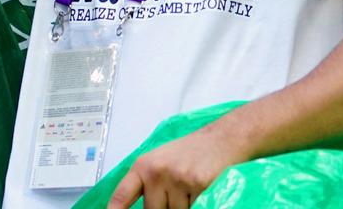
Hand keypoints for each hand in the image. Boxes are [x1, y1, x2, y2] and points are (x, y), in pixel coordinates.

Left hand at [105, 126, 248, 208]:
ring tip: (190, 189)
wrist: (220, 140)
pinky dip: (199, 203)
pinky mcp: (199, 184)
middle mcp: (157, 172)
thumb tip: (142, 207)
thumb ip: (148, 184)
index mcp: (143, 166)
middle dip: (164, 208)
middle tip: (175, 193)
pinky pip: (195, 207)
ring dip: (183, 207)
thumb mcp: (160, 163)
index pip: (123, 195)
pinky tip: (201, 190)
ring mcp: (177, 179)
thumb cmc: (189, 153)